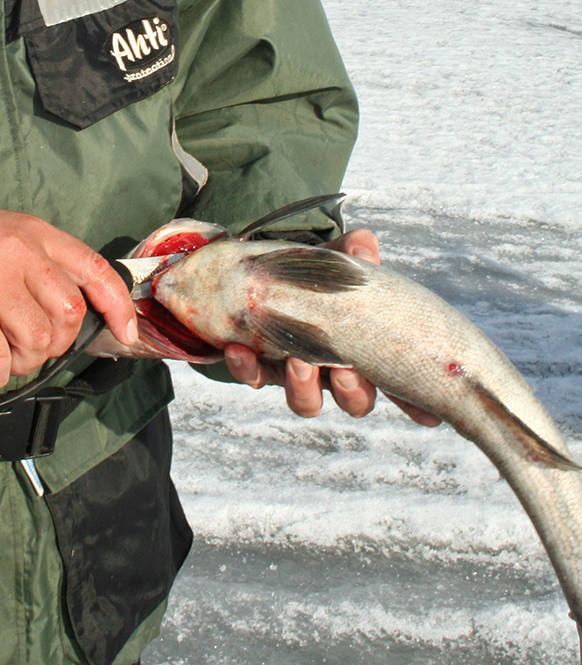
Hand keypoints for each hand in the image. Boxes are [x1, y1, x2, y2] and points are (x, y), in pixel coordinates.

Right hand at [0, 196, 137, 390]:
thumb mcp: (4, 231)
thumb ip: (36, 261)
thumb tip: (64, 311)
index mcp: (36, 234)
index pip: (95, 271)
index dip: (118, 307)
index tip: (124, 333)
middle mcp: (22, 257)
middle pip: (69, 317)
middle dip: (57, 344)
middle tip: (30, 346)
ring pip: (38, 343)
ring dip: (24, 362)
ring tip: (2, 356)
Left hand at [222, 228, 440, 427]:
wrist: (264, 272)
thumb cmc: (314, 272)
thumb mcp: (337, 258)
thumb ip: (354, 251)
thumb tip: (363, 248)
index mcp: (364, 348)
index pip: (398, 382)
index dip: (415, 404)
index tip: (427, 417)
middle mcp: (335, 369)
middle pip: (355, 401)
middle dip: (352, 391)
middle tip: (343, 370)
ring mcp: (297, 372)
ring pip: (307, 402)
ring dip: (303, 387)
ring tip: (297, 362)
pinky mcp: (259, 366)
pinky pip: (254, 377)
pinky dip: (246, 368)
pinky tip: (238, 349)